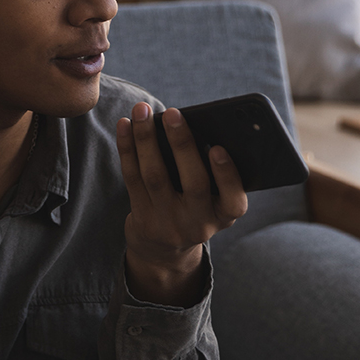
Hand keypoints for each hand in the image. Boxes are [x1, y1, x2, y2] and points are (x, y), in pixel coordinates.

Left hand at [116, 102, 247, 304]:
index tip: (218, 148)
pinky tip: (125, 126)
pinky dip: (127, 149)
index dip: (227, 174)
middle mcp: (199, 224)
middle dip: (182, 145)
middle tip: (173, 113)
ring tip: (141, 111)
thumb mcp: (214, 200)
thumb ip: (213, 172)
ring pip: (155, 176)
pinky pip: (132, 179)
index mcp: (226, 215)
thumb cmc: (195, 207)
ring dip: (146, 139)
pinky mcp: (143, 220)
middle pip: (192, 182)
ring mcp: (169, 224)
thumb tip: (190, 127)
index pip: (234, 200)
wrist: (164, 249)